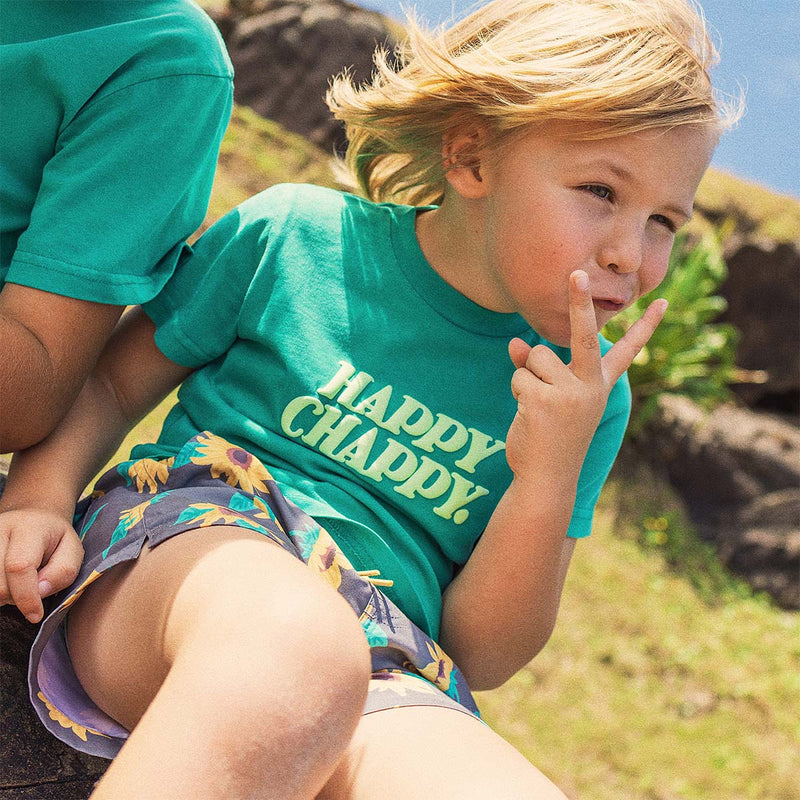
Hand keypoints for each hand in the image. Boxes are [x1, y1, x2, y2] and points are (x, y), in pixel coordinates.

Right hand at [0, 508, 83, 622]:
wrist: (31, 518)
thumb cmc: (54, 539)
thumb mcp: (73, 550)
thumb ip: (63, 571)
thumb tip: (40, 591)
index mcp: (29, 527)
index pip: (19, 566)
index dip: (26, 596)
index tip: (35, 615)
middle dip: (17, 598)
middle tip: (32, 588)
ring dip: (4, 596)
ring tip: (18, 583)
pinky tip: (6, 581)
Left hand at [505, 270, 665, 479]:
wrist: (547, 480)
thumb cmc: (551, 437)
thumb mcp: (553, 399)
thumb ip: (540, 369)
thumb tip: (515, 342)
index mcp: (600, 385)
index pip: (627, 350)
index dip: (645, 326)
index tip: (661, 301)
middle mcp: (591, 387)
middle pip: (584, 335)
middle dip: (581, 301)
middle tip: (576, 272)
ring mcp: (570, 394)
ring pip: (536, 356)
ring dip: (528, 377)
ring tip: (537, 406)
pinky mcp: (545, 400)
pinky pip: (520, 375)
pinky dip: (518, 391)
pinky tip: (529, 414)